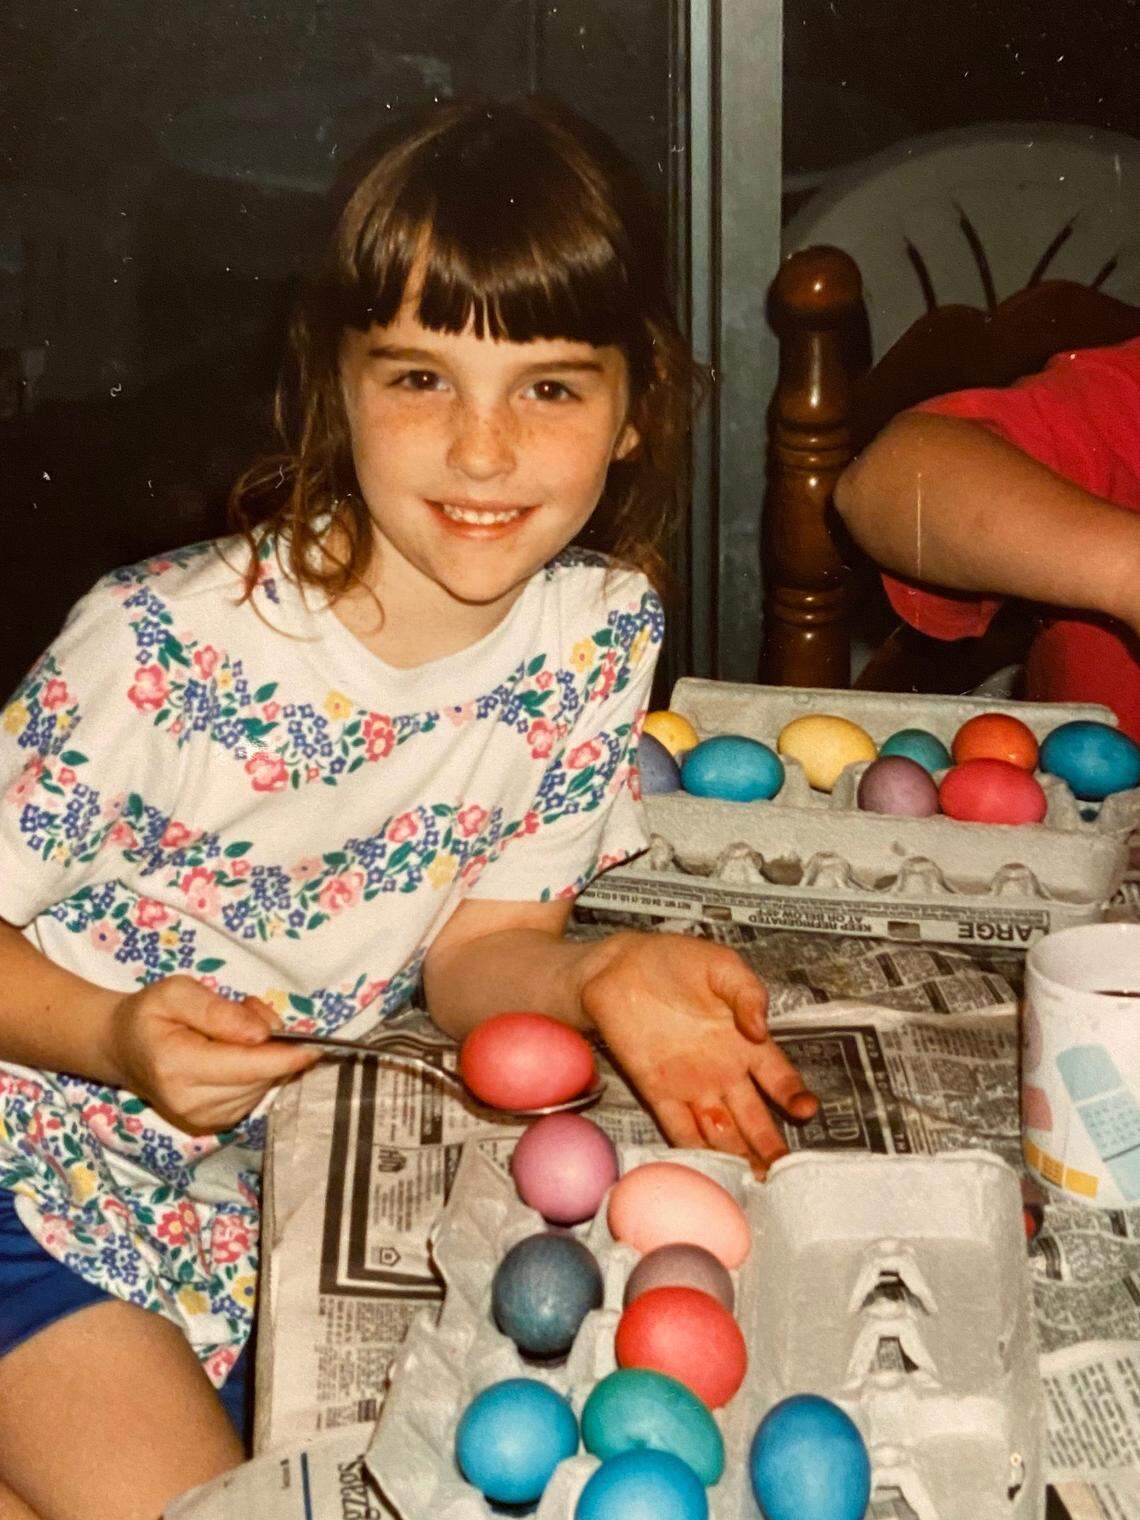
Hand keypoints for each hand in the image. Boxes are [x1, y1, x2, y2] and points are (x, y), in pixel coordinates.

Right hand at [106, 976, 320, 1133]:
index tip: (316, 1046)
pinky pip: (254, 1095)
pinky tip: (234, 1050)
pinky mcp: (212, 1124)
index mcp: (176, 1066)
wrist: (122, 1049)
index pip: (245, 1067)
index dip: (284, 1056)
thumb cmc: (149, 1015)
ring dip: (264, 1056)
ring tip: (235, 1026)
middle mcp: (189, 1102)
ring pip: (261, 1088)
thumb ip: (219, 1011)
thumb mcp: (177, 992)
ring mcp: (200, 1119)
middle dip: (271, 1043)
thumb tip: (262, 1034)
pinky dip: (256, 1072)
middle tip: (249, 1008)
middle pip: (259, 1078)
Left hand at [579, 932, 817, 1170]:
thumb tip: (761, 1027)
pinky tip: (708, 1170)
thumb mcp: (721, 966)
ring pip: (721, 1130)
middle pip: (753, 1116)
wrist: (619, 968)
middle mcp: (724, 1071)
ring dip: (737, 1155)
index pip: (778, 1077)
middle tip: (784, 1170)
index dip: (793, 1094)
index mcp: (746, 1042)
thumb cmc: (675, 962)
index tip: (805, 1109)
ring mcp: (691, 1085)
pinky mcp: (658, 1092)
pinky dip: (693, 1151)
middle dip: (769, 1143)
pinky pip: (679, 1128)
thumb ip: (746, 992)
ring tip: (754, 1180)